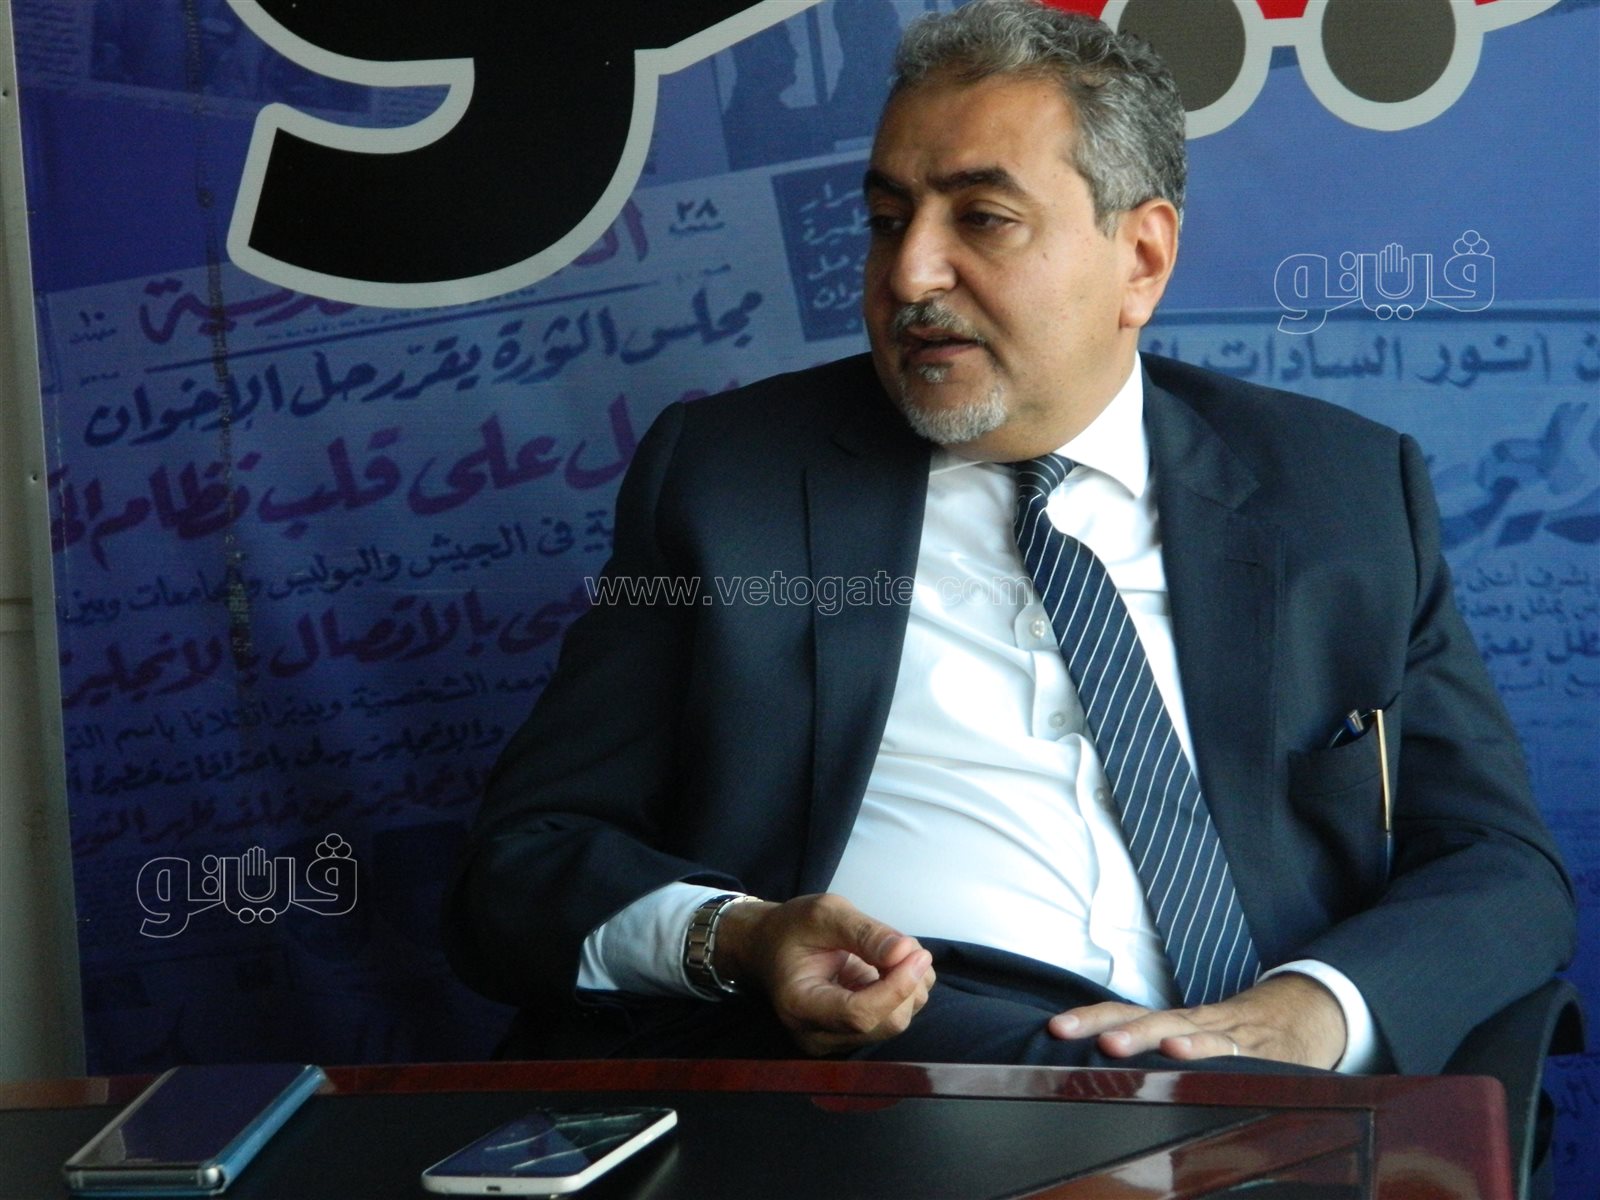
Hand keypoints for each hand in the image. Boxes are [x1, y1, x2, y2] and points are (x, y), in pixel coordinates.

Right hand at [715, 893, 934, 1056]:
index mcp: (800, 1005)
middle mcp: (818, 1035)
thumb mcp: (823, 913)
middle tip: (906, 945)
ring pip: (896, 1022)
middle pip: (885, 1023)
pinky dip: (905, 991)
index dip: (896, 987)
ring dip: (910, 985)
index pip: (859, 1015)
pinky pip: (894, 1018)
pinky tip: (888, 967)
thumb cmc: (791, 929)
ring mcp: (836, 1040)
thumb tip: (906, 952)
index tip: (917, 954)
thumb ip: (864, 933)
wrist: (770, 948)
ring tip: (890, 950)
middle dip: (907, 983)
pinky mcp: (853, 1036)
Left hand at [1046, 973, 1346, 1068]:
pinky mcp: (1253, 1052)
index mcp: (1173, 1021)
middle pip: (1142, 1016)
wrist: (1302, 1017)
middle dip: (1103, 1024)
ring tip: (1113, 1044)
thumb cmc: (1237, 1035)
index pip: (1124, 1013)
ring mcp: (1221, 1035)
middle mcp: (1190, 1023)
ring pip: (1177, 1029)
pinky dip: (1202, 1051)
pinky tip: (1180, 1055)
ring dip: (1144, 1035)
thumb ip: (1159, 1051)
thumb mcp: (1195, 1038)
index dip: (1089, 1018)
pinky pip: (1225, 1051)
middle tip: (1066, 1032)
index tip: (1053, 1028)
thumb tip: (1103, 1063)